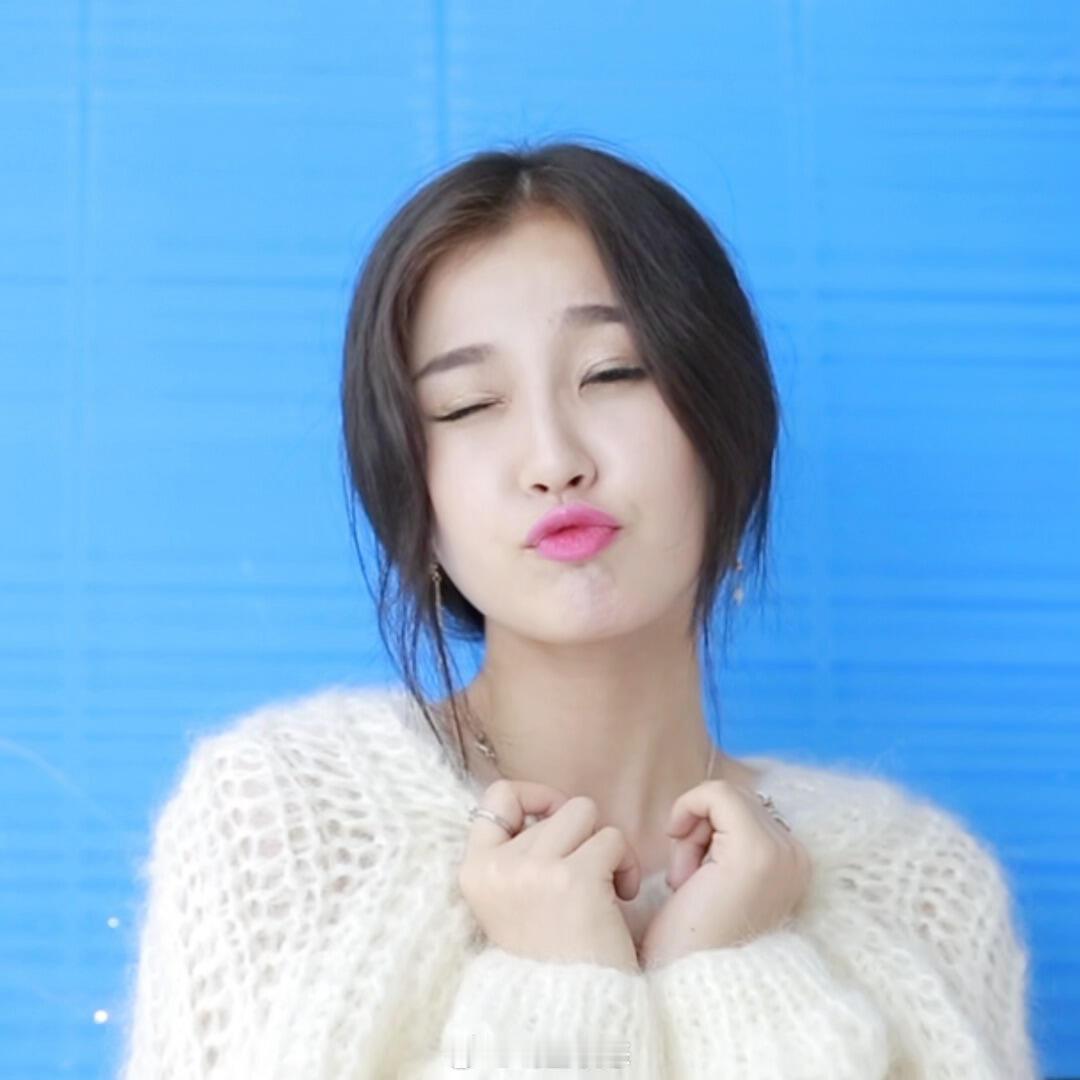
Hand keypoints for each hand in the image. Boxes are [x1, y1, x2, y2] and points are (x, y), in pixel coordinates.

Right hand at [458, 779, 642, 972]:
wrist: (573, 1015)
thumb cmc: (552, 958)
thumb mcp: (511, 903)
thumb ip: (518, 855)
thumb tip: (549, 806)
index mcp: (474, 871)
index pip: (497, 797)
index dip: (534, 796)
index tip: (556, 820)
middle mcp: (497, 866)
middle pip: (556, 809)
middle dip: (581, 837)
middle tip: (588, 879)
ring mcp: (534, 869)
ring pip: (585, 812)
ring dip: (605, 845)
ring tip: (606, 887)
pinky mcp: (575, 877)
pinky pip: (614, 839)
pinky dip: (627, 865)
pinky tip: (620, 899)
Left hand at [638, 779, 811, 969]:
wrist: (684, 986)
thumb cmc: (688, 938)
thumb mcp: (717, 876)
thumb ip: (727, 840)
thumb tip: (711, 800)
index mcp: (794, 864)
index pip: (744, 809)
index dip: (708, 833)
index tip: (692, 878)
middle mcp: (798, 857)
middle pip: (735, 799)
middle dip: (700, 832)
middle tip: (687, 881)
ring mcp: (782, 855)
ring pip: (724, 797)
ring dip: (693, 833)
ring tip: (688, 883)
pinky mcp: (757, 853)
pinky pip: (716, 793)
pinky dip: (687, 813)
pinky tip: (680, 868)